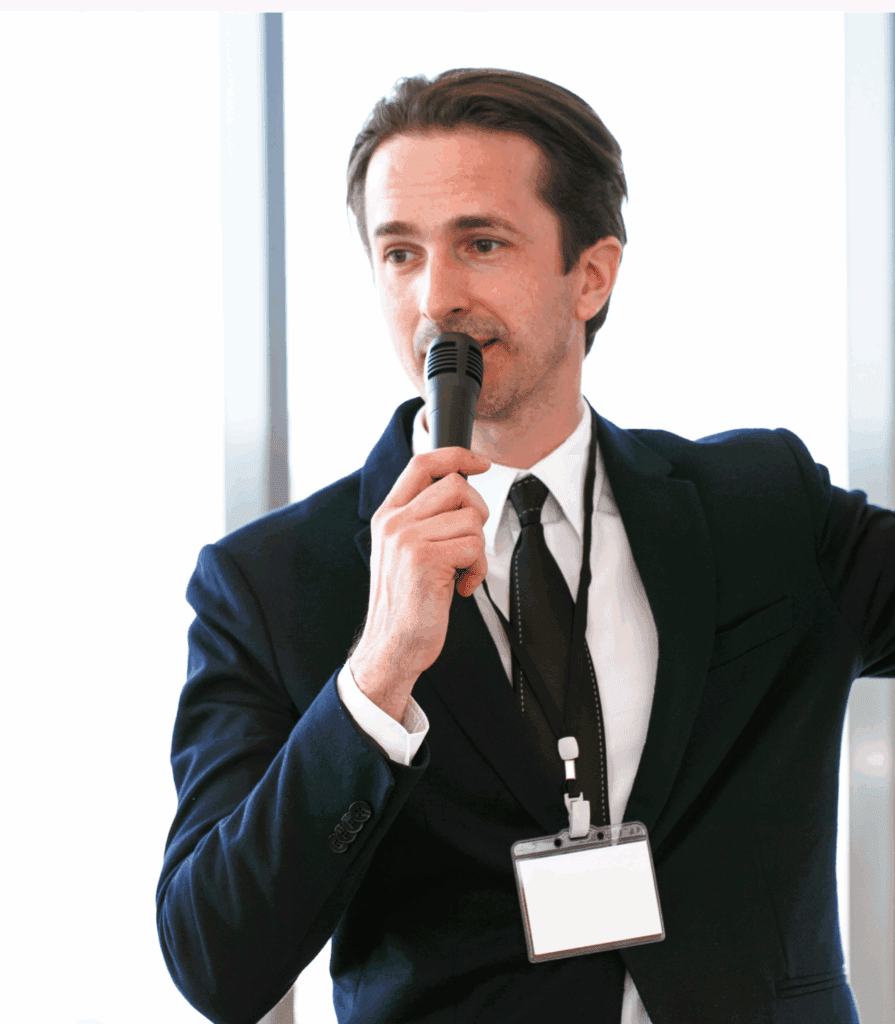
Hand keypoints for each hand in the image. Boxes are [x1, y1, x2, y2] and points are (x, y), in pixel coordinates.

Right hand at [350, 447, 489, 721]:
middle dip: (476, 511)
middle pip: (455, 485)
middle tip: (469, 541)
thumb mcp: (403, 552)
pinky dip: (477, 569)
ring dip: (477, 548)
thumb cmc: (406, 603)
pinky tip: (461, 587)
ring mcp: (407, 538)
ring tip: (461, 571)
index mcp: (387, 515)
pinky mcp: (426, 558)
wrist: (392, 645)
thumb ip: (422, 520)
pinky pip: (474, 545)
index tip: (481, 462)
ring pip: (470, 518)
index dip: (457, 455)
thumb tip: (462, 490)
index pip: (422, 464)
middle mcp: (394, 522)